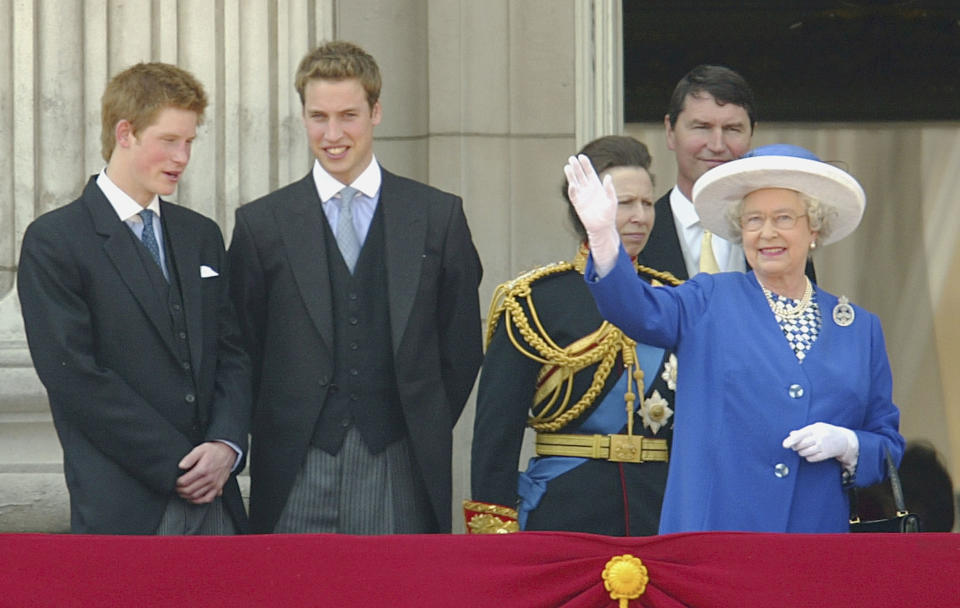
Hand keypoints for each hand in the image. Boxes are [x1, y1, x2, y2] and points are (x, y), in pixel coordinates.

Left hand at [176, 442, 234, 503]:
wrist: (228, 452)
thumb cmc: (214, 451)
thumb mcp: (200, 449)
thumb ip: (189, 458)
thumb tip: (181, 466)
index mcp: (203, 469)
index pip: (185, 482)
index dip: (177, 483)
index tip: (176, 482)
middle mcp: (209, 478)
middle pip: (189, 490)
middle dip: (180, 491)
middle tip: (177, 488)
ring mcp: (214, 484)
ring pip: (196, 496)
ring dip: (187, 496)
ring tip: (183, 493)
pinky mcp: (218, 488)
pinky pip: (208, 499)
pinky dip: (199, 501)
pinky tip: (193, 498)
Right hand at [563, 154, 619, 274]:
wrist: (602, 227)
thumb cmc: (609, 215)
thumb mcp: (612, 200)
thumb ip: (609, 188)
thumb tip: (608, 177)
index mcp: (597, 186)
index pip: (590, 172)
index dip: (585, 164)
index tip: (581, 156)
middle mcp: (588, 190)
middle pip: (581, 175)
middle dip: (576, 167)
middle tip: (572, 158)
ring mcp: (582, 196)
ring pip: (575, 183)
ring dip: (571, 175)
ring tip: (568, 167)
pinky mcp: (578, 204)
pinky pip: (573, 195)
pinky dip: (572, 190)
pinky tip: (572, 184)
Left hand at [782, 422, 858, 467]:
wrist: (844, 440)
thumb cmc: (826, 432)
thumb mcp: (816, 428)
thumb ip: (803, 431)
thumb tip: (791, 434)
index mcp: (815, 428)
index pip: (800, 435)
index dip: (792, 440)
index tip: (784, 445)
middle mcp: (819, 437)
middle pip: (801, 445)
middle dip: (795, 447)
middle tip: (795, 447)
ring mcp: (823, 446)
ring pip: (805, 452)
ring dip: (801, 452)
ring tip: (804, 450)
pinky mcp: (826, 454)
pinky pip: (812, 458)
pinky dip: (808, 457)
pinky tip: (810, 454)